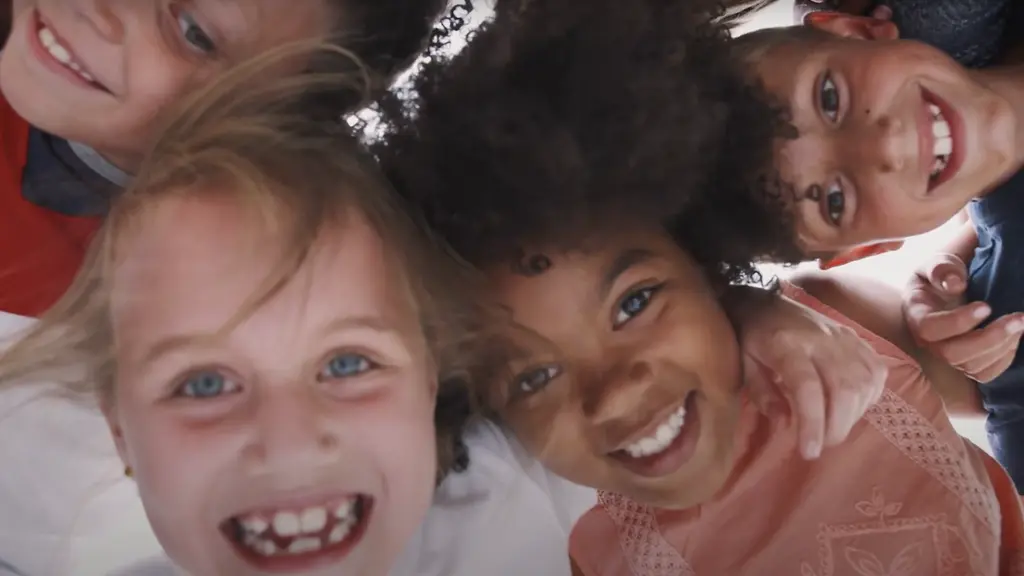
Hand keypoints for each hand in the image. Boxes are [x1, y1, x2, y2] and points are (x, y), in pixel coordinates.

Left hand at [740, 296, 886, 459]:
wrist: (763, 301)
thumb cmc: (752, 338)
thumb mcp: (744, 365)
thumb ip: (763, 394)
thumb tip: (786, 425)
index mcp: (786, 345)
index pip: (807, 387)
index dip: (812, 422)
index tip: (810, 452)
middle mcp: (821, 340)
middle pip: (844, 388)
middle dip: (837, 426)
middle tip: (821, 444)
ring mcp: (843, 338)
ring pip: (865, 382)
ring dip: (854, 415)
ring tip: (833, 428)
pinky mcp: (857, 339)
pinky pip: (876, 372)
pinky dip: (869, 396)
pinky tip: (852, 407)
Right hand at [903, 254, 1023, 382]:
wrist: (954, 283)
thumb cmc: (945, 271)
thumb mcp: (939, 261)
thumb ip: (942, 268)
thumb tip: (955, 285)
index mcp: (916, 313)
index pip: (929, 328)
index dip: (957, 322)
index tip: (987, 306)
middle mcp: (927, 340)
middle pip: (950, 354)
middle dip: (989, 339)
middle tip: (1018, 318)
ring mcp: (947, 353)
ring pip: (970, 366)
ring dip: (1001, 347)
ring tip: (1020, 323)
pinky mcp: (966, 361)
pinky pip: (984, 373)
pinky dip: (1003, 359)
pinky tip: (1014, 338)